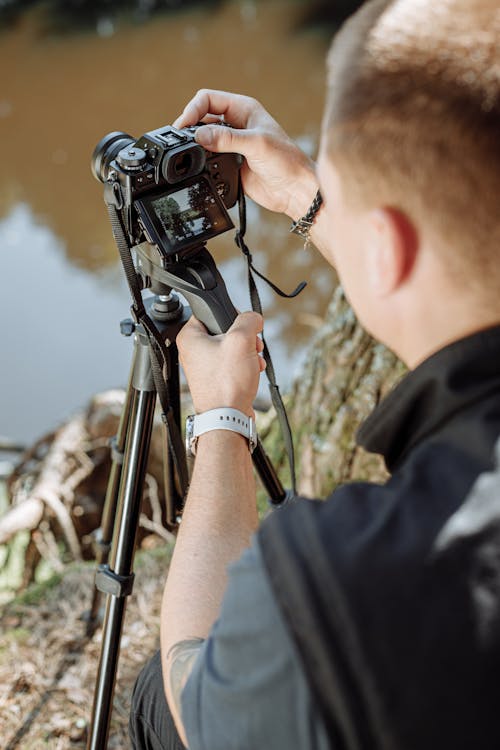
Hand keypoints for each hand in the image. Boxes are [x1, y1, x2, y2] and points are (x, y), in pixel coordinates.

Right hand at [173, 89, 318, 220]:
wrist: (294, 190)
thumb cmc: (287, 161)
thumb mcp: (256, 144)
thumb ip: (227, 139)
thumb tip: (199, 135)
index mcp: (244, 109)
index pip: (208, 99)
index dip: (192, 109)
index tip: (183, 127)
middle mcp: (236, 124)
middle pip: (202, 118)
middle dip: (190, 128)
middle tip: (181, 142)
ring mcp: (232, 145)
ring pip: (204, 139)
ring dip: (195, 146)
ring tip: (188, 155)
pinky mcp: (229, 164)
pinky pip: (208, 160)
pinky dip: (200, 162)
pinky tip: (199, 167)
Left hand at [177, 311, 265, 415]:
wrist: (227, 417)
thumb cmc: (226, 384)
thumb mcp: (241, 341)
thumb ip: (248, 320)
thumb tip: (253, 318)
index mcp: (190, 337)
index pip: (210, 311)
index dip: (231, 315)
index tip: (241, 327)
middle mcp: (193, 350)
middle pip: (225, 329)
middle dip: (244, 337)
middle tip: (251, 345)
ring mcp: (204, 365)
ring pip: (232, 346)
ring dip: (248, 351)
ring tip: (252, 360)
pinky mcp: (215, 377)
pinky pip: (233, 362)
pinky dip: (245, 365)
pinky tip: (252, 370)